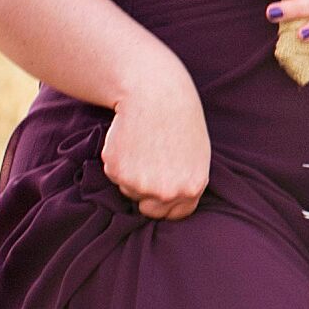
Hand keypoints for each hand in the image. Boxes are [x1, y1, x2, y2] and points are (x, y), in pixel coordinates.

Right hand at [104, 60, 211, 219]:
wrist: (155, 93)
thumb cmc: (179, 119)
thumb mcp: (196, 155)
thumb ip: (186, 181)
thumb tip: (172, 199)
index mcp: (191, 189)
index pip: (174, 214)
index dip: (165, 202)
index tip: (158, 190)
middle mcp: (167, 192)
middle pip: (149, 209)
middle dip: (145, 192)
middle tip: (145, 164)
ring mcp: (141, 184)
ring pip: (128, 189)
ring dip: (130, 172)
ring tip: (140, 144)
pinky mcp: (117, 170)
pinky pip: (113, 173)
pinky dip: (116, 158)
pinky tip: (127, 138)